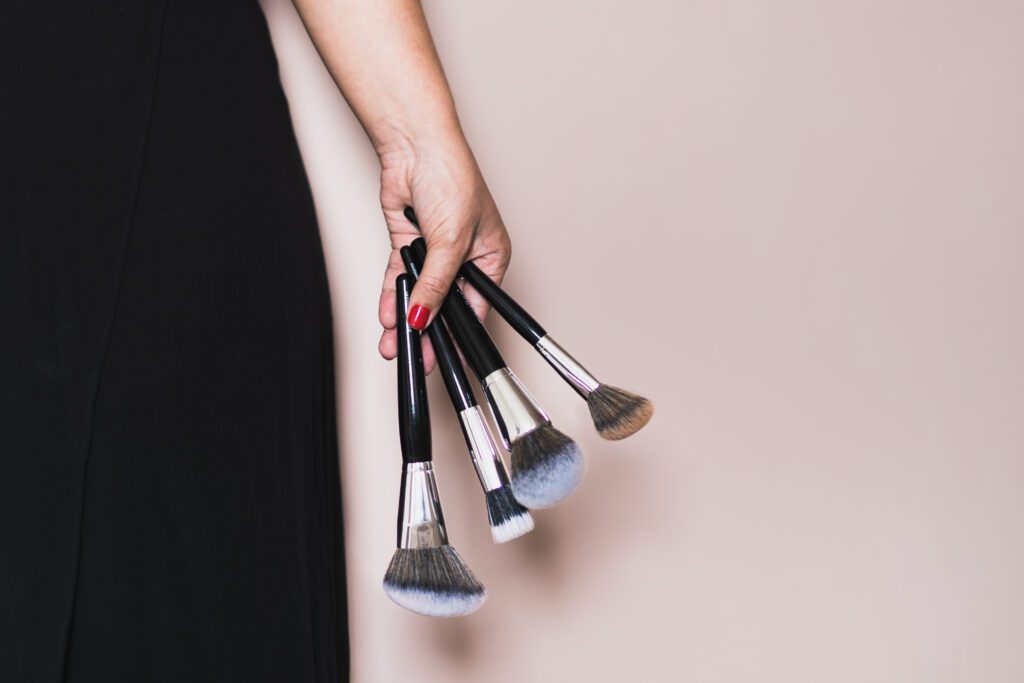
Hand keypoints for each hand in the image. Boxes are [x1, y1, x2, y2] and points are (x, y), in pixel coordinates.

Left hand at [376, 132, 510, 371]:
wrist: (416, 147)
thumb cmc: (453, 178)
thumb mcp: (451, 242)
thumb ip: (437, 285)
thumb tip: (424, 318)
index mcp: (491, 257)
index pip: (477, 307)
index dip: (462, 334)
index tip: (448, 358)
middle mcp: (464, 257)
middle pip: (446, 303)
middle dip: (430, 332)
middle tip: (419, 359)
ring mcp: (435, 251)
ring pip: (420, 294)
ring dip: (407, 318)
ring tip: (396, 345)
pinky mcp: (409, 243)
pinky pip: (402, 278)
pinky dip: (392, 297)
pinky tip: (387, 318)